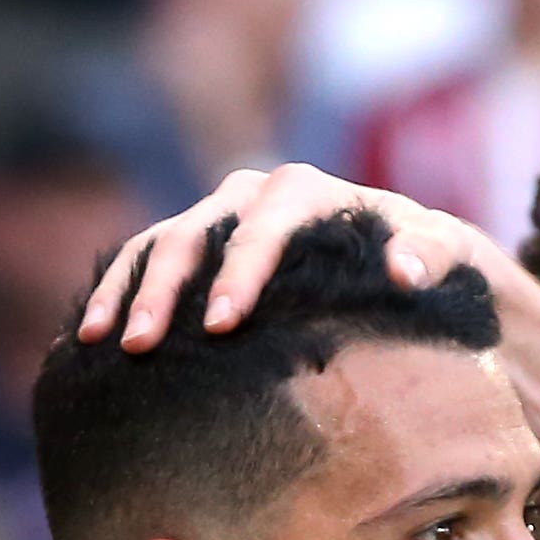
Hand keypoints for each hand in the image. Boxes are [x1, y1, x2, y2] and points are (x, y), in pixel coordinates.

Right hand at [77, 163, 502, 350]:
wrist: (412, 263)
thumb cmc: (430, 262)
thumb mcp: (448, 254)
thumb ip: (429, 252)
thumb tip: (403, 269)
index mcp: (304, 192)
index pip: (262, 229)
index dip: (239, 274)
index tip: (221, 325)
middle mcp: (251, 196)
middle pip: (193, 234)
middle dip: (163, 290)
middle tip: (142, 346)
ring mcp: (218, 218)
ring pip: (157, 244)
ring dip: (126, 291)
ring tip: (102, 344)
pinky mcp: (199, 248)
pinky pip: (145, 262)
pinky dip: (118, 294)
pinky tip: (91, 341)